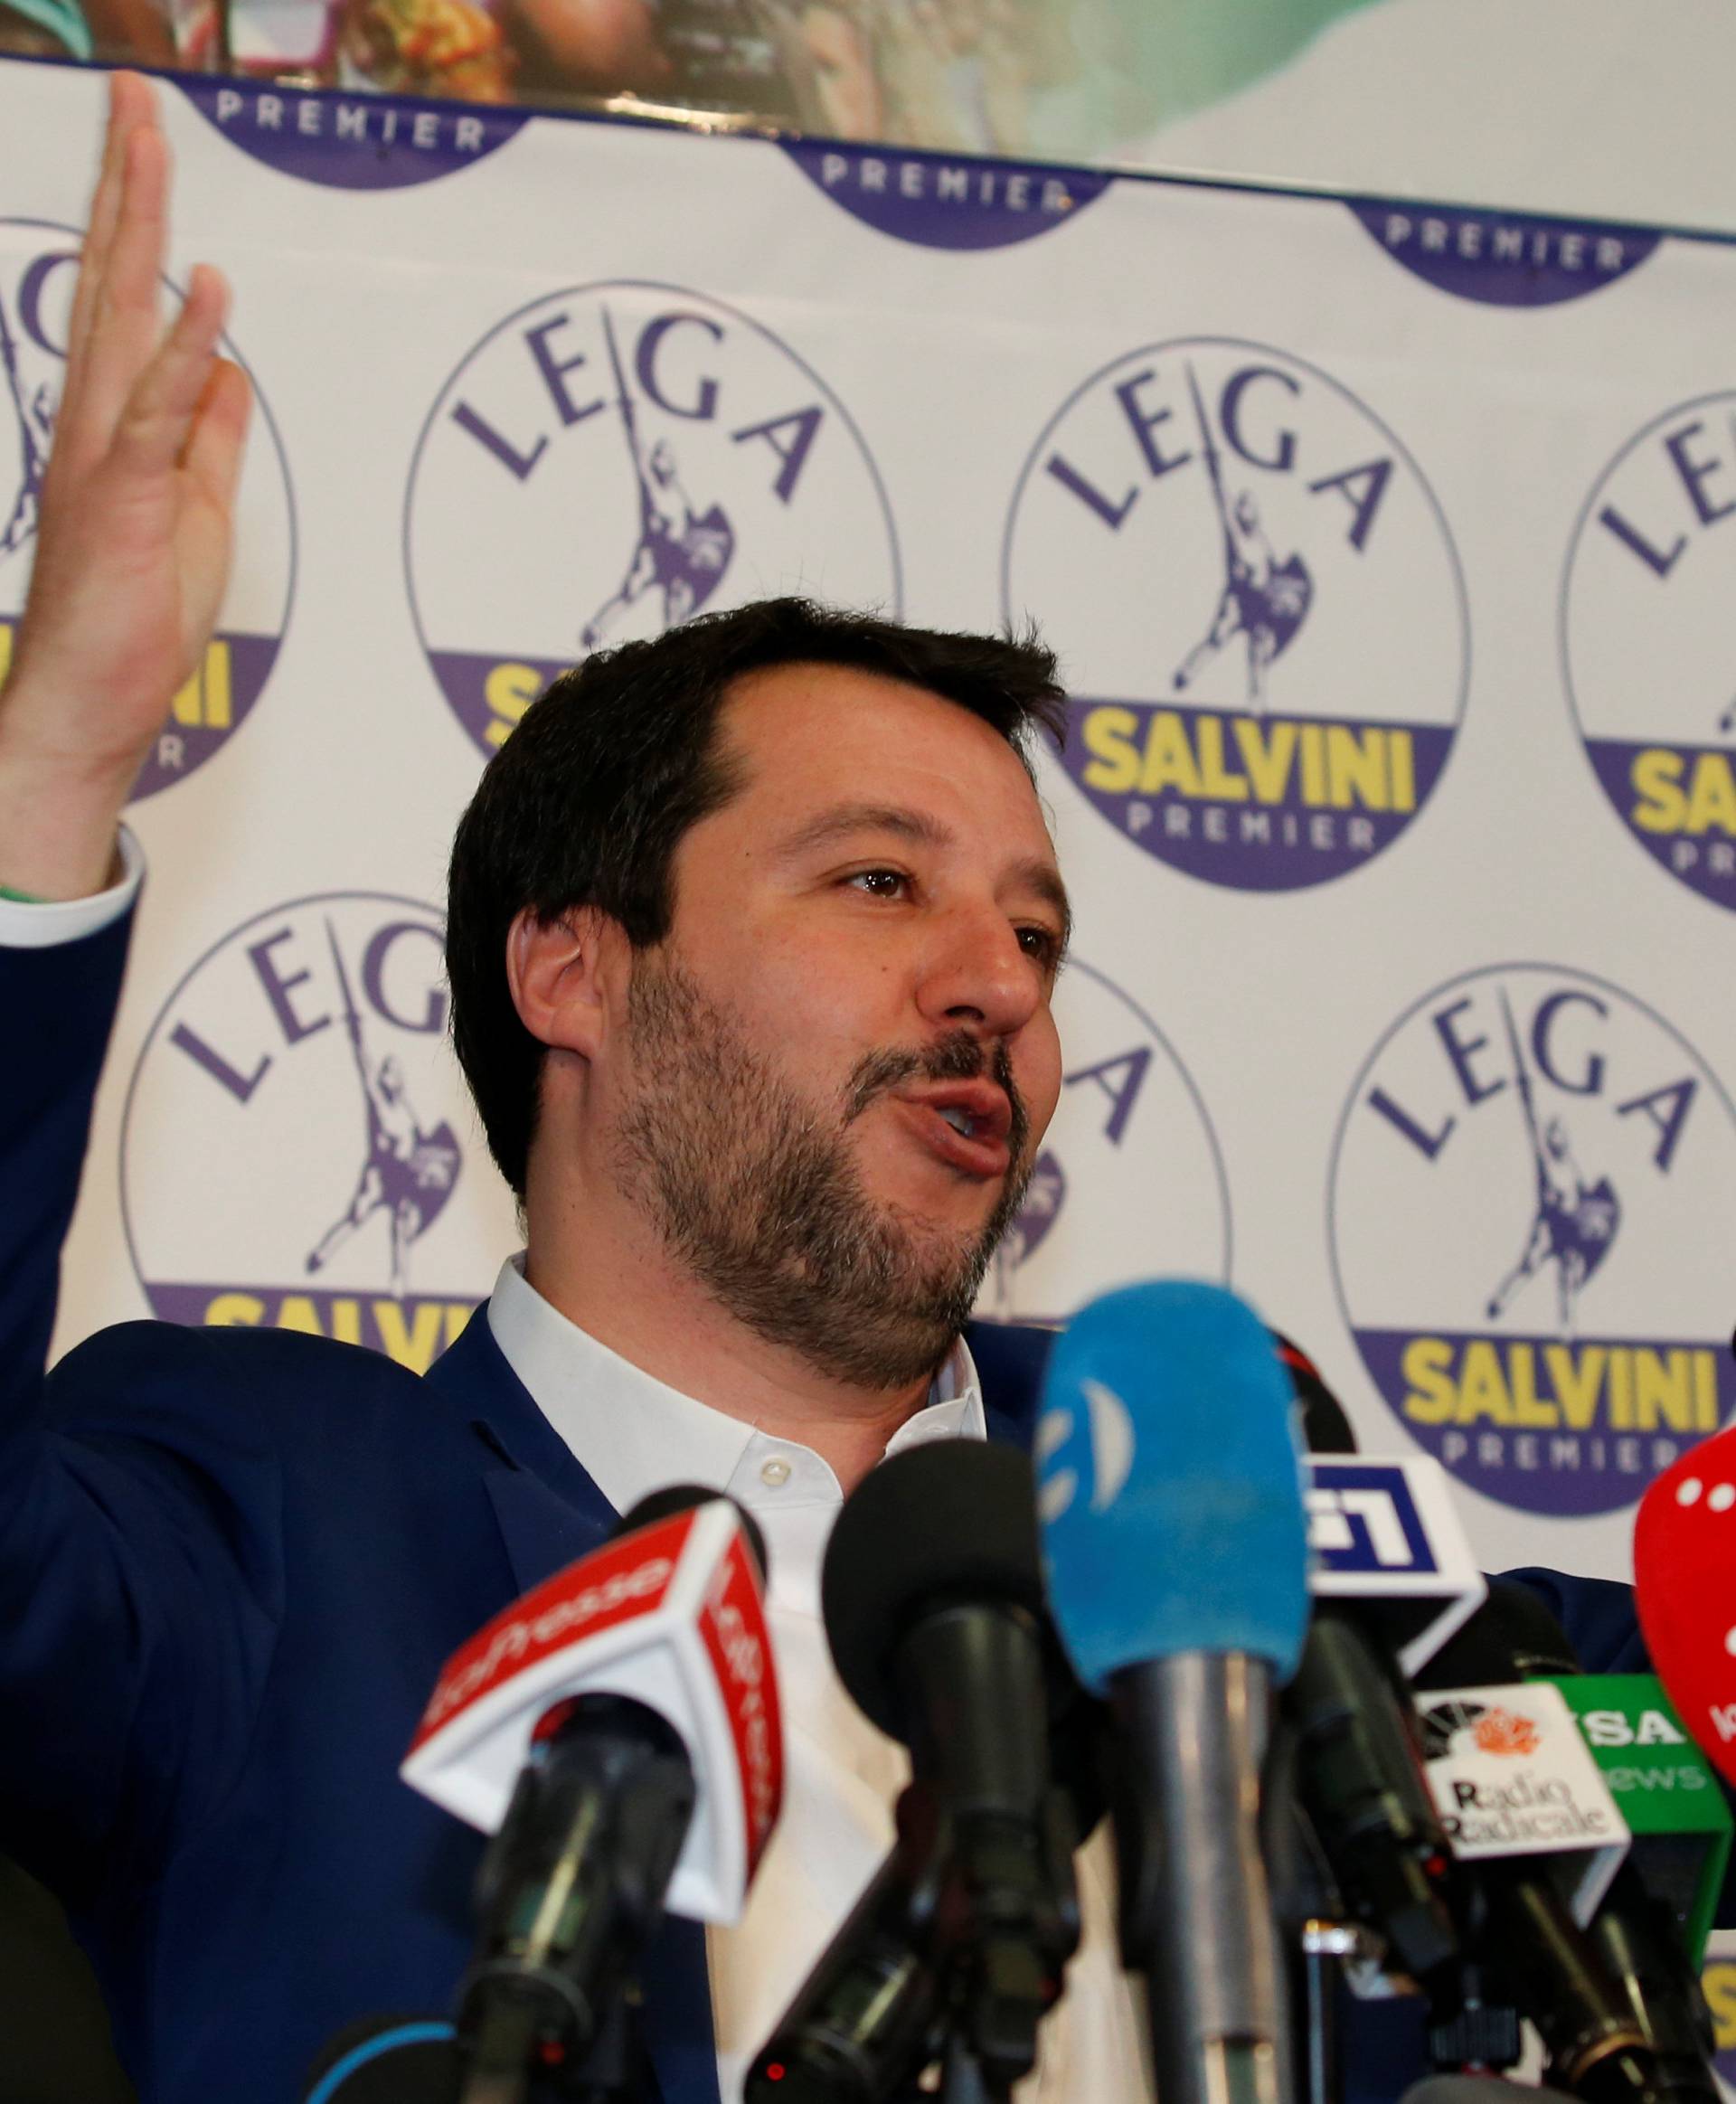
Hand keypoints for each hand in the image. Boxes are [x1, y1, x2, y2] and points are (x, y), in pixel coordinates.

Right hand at [0, 71, 250, 899]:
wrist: (92, 702)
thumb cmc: (136, 620)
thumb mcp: (195, 511)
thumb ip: (208, 438)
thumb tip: (229, 367)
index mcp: (113, 424)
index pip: (126, 300)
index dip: (138, 218)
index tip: (147, 139)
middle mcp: (94, 421)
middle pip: (111, 281)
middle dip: (127, 185)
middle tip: (137, 97)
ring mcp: (101, 454)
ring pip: (122, 319)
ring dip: (141, 228)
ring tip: (150, 141)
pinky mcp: (123, 497)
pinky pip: (158, 411)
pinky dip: (185, 348)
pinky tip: (208, 290)